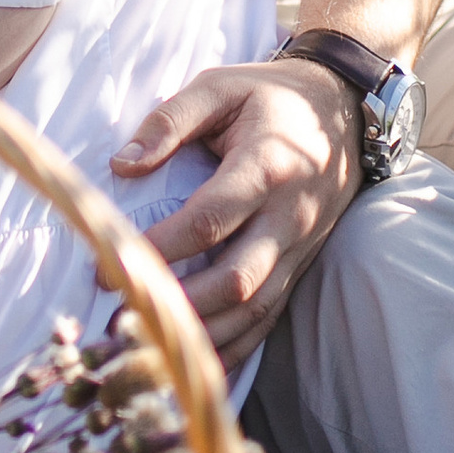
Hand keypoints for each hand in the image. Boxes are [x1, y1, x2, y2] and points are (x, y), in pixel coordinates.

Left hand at [111, 58, 361, 363]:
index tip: (108, 262)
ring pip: (255, 310)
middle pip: (237, 279)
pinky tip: (198, 366)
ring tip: (150, 348)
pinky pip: (270, 318)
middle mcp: (289, 216)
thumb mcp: (220, 86)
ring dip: (203, 335)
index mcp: (266, 167)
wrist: (344, 110)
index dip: (160, 247)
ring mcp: (299, 247)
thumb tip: (122, 165)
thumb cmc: (271, 95)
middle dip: (180, 305)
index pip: (211, 219)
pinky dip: (235, 348)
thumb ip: (170, 121)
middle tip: (124, 317)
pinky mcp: (300, 266)